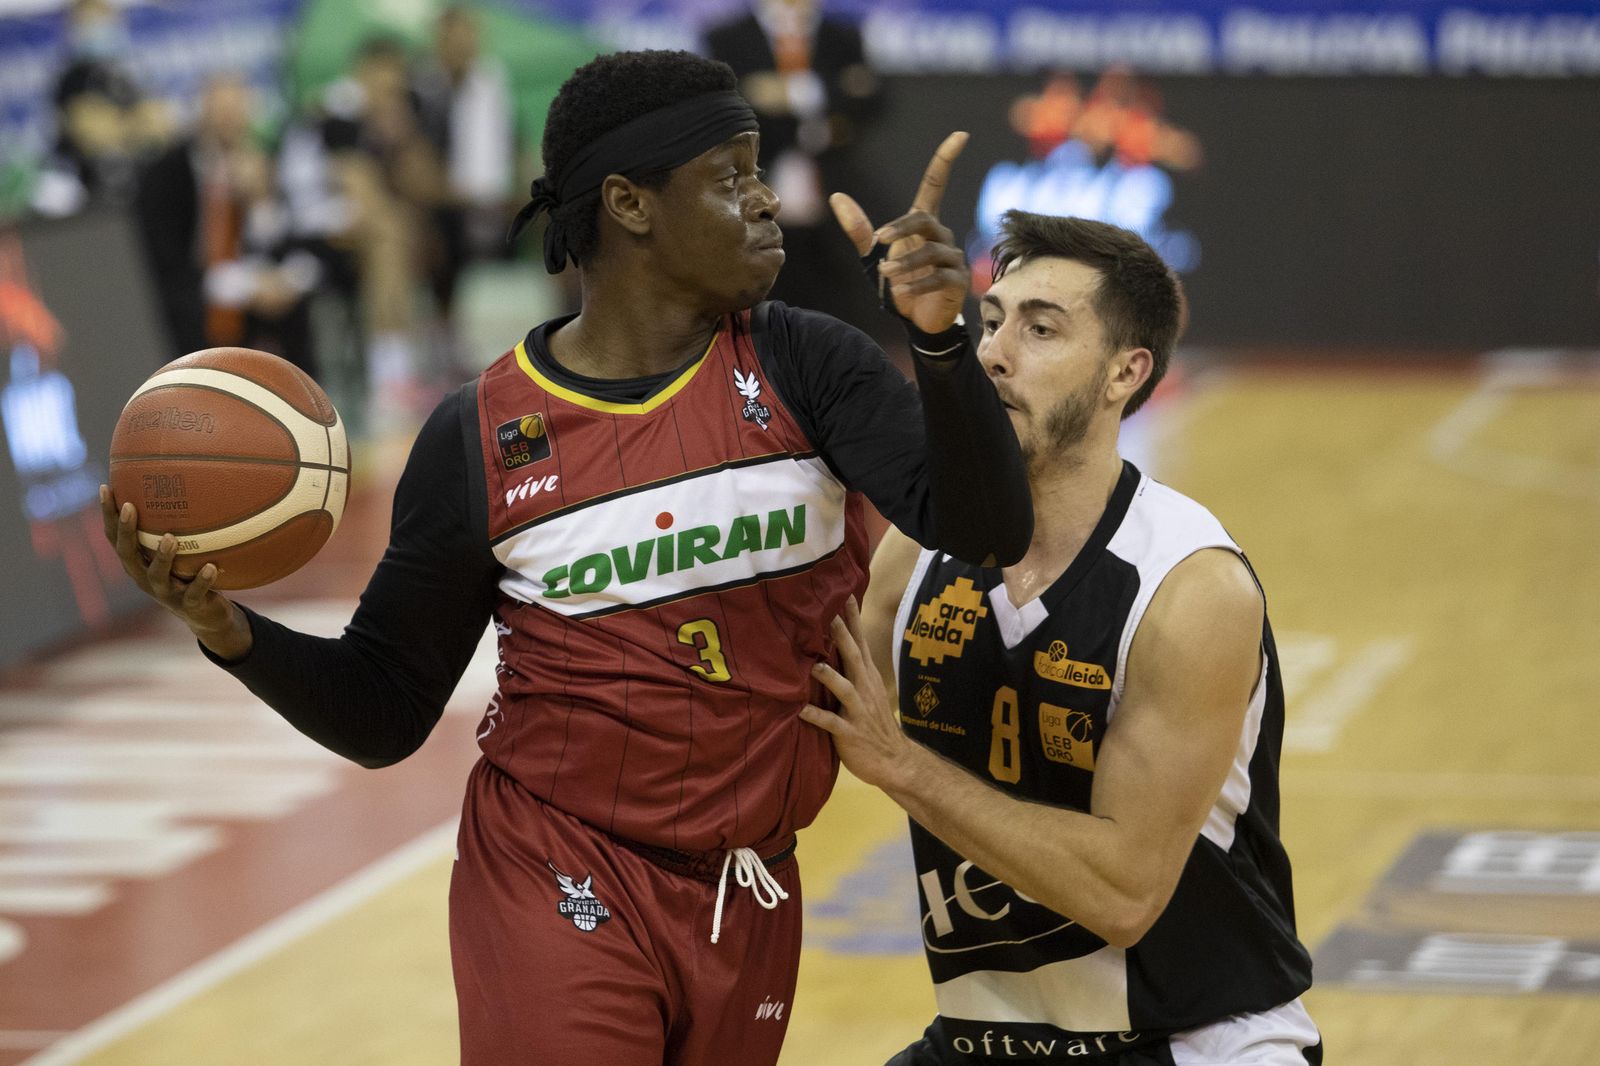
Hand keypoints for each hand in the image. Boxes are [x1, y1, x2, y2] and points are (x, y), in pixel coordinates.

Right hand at [99, 485, 251, 659]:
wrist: (207, 616)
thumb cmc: (190, 574)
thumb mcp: (182, 550)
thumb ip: (178, 525)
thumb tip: (186, 480)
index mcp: (138, 562)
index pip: (115, 537)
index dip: (108, 515)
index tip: (107, 487)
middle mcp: (145, 577)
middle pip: (127, 554)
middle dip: (126, 531)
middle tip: (130, 507)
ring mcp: (166, 593)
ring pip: (157, 576)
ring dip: (163, 557)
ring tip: (171, 538)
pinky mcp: (190, 605)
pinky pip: (195, 593)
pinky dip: (202, 580)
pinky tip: (211, 566)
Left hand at [799, 598, 916, 791]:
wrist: (894, 761)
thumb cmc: (874, 723)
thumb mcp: (867, 690)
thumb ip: (852, 668)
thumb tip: (836, 641)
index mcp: (867, 677)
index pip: (861, 641)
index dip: (853, 618)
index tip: (845, 592)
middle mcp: (864, 688)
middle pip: (854, 656)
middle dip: (842, 635)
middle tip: (829, 612)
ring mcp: (858, 711)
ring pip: (844, 689)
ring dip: (829, 676)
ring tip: (813, 665)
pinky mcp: (850, 733)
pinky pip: (831, 724)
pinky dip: (816, 716)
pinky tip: (800, 710)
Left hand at [829, 131, 969, 333]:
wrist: (915, 319)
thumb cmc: (897, 282)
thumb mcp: (872, 256)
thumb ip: (859, 229)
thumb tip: (836, 197)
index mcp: (922, 224)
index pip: (935, 185)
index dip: (945, 160)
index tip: (960, 135)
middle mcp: (941, 235)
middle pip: (924, 220)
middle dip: (900, 229)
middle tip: (878, 242)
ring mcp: (952, 258)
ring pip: (931, 251)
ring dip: (905, 263)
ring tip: (885, 274)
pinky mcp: (958, 281)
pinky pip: (940, 276)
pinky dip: (918, 283)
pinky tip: (902, 290)